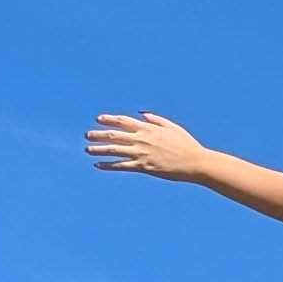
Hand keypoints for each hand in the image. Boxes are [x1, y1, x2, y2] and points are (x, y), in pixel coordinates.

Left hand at [85, 111, 207, 181]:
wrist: (195, 162)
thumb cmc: (187, 144)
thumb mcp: (173, 127)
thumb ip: (156, 120)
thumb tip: (142, 114)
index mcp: (148, 129)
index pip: (123, 121)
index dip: (109, 119)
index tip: (99, 119)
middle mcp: (142, 140)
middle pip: (114, 135)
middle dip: (98, 134)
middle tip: (87, 135)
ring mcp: (142, 153)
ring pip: (114, 150)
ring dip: (98, 149)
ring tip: (87, 150)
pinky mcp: (143, 167)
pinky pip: (121, 166)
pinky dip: (108, 165)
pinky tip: (98, 165)